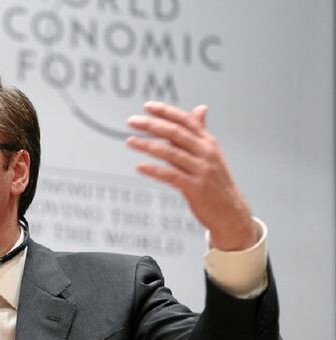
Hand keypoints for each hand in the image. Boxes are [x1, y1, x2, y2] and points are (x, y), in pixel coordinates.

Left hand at [126, 101, 257, 250]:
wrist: (230, 211)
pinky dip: (154, 170)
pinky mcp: (195, 188)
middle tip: (132, 121)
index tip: (147, 107)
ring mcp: (201, 170)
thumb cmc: (216, 182)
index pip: (186, 121)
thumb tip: (200, 109)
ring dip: (148, 145)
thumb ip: (199, 133)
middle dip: (152, 125)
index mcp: (208, 142)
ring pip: (171, 153)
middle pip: (176, 133)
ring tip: (130, 141)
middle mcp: (206, 153)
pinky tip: (140, 166)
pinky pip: (171, 176)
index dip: (166, 112)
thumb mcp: (210, 154)